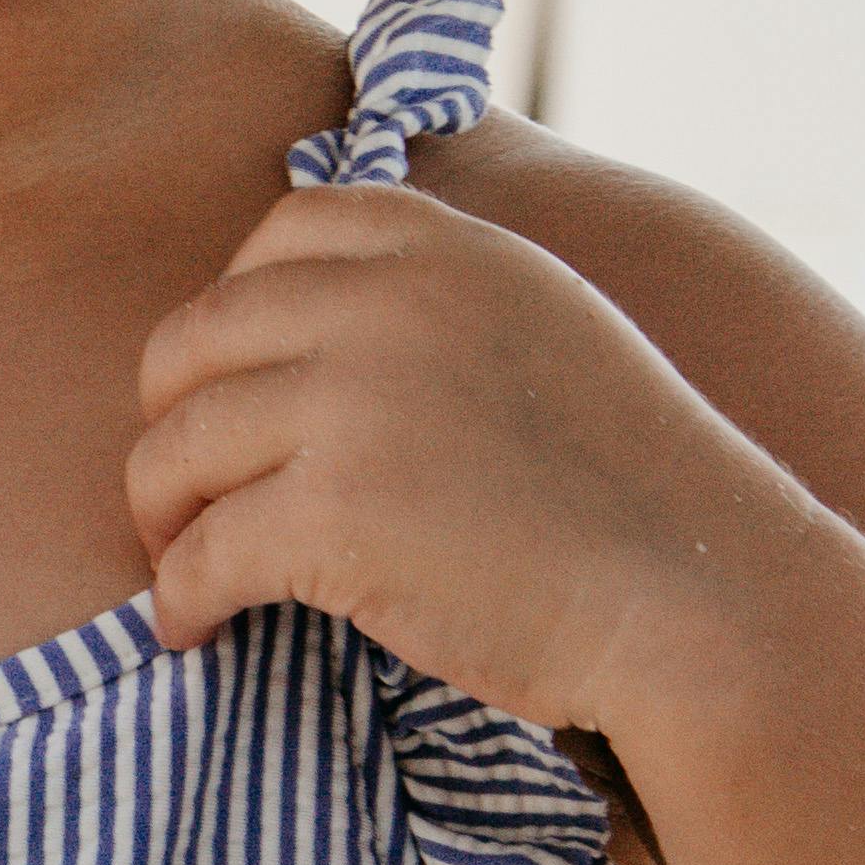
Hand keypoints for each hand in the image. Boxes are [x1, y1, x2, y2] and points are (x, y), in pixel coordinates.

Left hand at [127, 184, 790, 736]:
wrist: (703, 596)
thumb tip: (299, 326)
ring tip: (186, 565)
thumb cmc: (628, 488)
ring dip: (162, 518)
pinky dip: (180, 600)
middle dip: (169, 421)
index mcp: (442, 246)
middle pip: (194, 340)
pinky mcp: (330, 516)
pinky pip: (200, 554)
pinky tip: (195, 630)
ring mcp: (351, 405)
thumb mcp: (541, 324)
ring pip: (175, 451)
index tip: (235, 388)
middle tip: (184, 493)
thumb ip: (435, 298)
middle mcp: (386, 303)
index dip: (233, 318)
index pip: (278, 235)